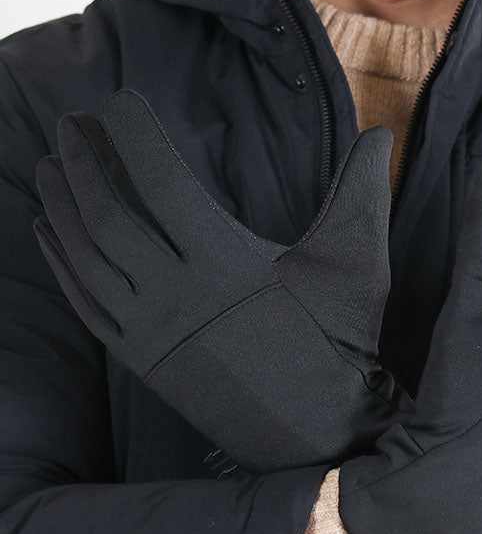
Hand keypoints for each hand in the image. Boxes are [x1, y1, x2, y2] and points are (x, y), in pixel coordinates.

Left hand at [33, 89, 409, 472]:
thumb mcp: (356, 265)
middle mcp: (177, 299)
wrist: (319, 432)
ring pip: (88, 261)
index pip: (159, 184)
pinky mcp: (144, 362)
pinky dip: (63, 265)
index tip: (118, 101)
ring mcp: (153, 334)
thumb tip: (381, 132)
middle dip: (83, 163)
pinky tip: (50, 232)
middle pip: (108, 218)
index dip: (132, 136)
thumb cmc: (340, 345)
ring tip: (50, 165)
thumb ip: (360, 193)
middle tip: (70, 123)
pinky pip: (87, 307)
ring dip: (61, 208)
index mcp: (225, 266)